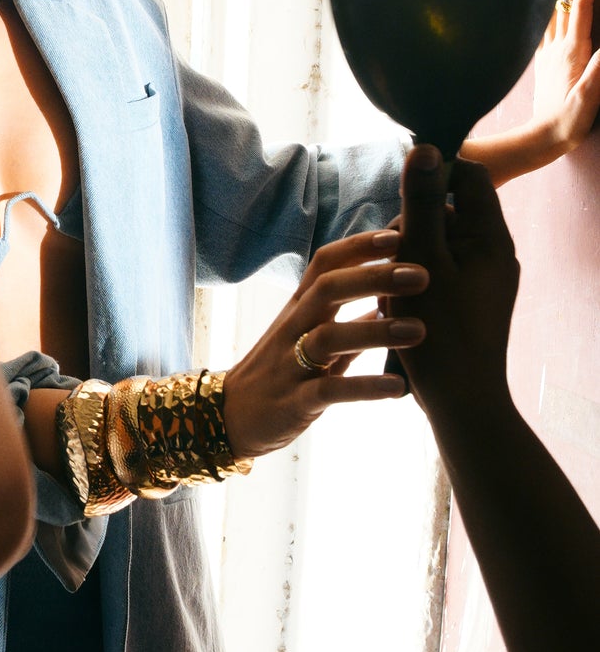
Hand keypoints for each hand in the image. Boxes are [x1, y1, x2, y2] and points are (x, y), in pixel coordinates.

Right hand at [220, 231, 427, 458]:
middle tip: (422, 275)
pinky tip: (398, 387)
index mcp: (299, 308)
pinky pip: (329, 390)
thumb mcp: (309, 338)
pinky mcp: (294, 401)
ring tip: (419, 330)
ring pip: (328, 337)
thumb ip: (350, 320)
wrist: (230, 417)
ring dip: (375, 331)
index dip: (359, 246)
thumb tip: (390, 301)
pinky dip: (365, 388)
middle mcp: (292, 328)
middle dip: (374, 277)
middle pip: (327, 290)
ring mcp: (290, 364)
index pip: (324, 264)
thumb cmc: (279, 372)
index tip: (399, 233)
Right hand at [389, 148, 519, 425]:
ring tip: (395, 295)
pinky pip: (441, 275)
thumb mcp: (421, 260)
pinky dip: (417, 284)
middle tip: (392, 263)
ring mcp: (487, 282)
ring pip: (440, 245)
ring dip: (410, 260)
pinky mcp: (473, 307)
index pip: (469, 175)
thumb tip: (425, 146)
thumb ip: (422, 203)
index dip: (432, 177)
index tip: (400, 205)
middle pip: (450, 211)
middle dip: (413, 228)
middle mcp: (495, 255)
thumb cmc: (439, 334)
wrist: (461, 404)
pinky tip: (402, 311)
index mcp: (491, 238)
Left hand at [531, 0, 599, 152]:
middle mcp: (556, 46)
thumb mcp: (589, 96)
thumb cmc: (568, 121)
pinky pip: (547, 25)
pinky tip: (550, 4)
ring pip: (555, 8)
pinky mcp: (544, 62)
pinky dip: (552, 5)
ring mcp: (547, 52)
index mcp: (571, 50)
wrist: (541, 139)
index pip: (584, 5)